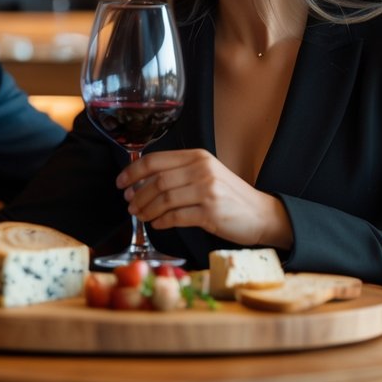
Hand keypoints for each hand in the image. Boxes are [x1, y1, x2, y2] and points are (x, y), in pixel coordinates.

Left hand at [117, 149, 292, 248]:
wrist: (260, 214)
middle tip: (130, 204)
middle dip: (138, 195)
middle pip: (157, 181)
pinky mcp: (211, 213)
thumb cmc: (229, 196)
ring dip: (147, 210)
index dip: (133, 171)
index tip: (121, 183)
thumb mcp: (206, 175)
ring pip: (164, 200)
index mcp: (198, 157)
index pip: (156, 160)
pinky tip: (157, 224)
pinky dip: (162, 222)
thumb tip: (141, 182)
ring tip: (141, 216)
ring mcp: (207, 191)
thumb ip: (179, 173)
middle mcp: (202, 170)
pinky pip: (176, 217)